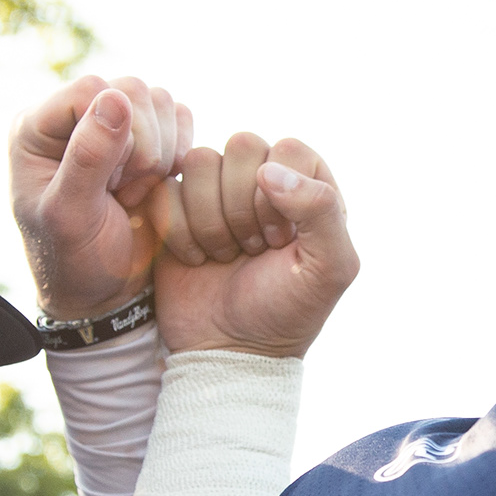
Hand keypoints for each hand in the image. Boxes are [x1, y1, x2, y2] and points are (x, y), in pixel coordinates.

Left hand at [10, 75, 194, 323]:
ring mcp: (112, 122)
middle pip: (130, 89)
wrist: (103, 290)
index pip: (92, 89)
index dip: (117, 132)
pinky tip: (155, 186)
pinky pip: (181, 117)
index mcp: (38, 126)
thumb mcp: (71, 216)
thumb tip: (114, 98)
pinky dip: (180, 152)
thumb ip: (88, 158)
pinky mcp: (148, 135)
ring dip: (161, 151)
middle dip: (141, 145)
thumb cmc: (73, 259)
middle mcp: (74, 116)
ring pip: (159, 100)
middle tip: (122, 191)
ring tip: (133, 192)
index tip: (110, 182)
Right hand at [148, 132, 356, 359]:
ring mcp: (214, 190)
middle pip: (243, 144)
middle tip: (253, 249)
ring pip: (200, 160)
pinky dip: (179, 231)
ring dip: (211, 219)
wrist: (231, 351)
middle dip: (244, 206)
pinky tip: (197, 259)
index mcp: (307, 183)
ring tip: (227, 255)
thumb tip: (270, 170)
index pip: (288, 149)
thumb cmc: (287, 312)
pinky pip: (165, 189)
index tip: (281, 241)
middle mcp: (261, 178)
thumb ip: (322, 210)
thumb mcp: (330, 269)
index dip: (281, 194)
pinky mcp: (175, 208)